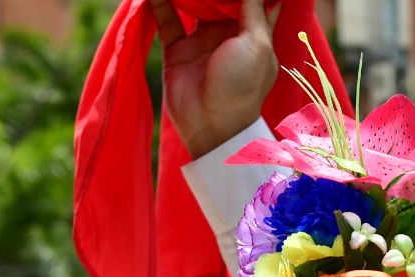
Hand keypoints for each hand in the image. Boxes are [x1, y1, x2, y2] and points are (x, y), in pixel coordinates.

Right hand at [151, 0, 279, 159]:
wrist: (212, 126)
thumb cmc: (242, 86)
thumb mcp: (256, 44)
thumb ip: (253, 10)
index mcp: (253, 33)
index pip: (254, 2)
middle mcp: (228, 34)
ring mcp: (201, 41)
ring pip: (192, 4)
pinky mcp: (177, 50)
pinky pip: (166, 19)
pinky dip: (158, 3)